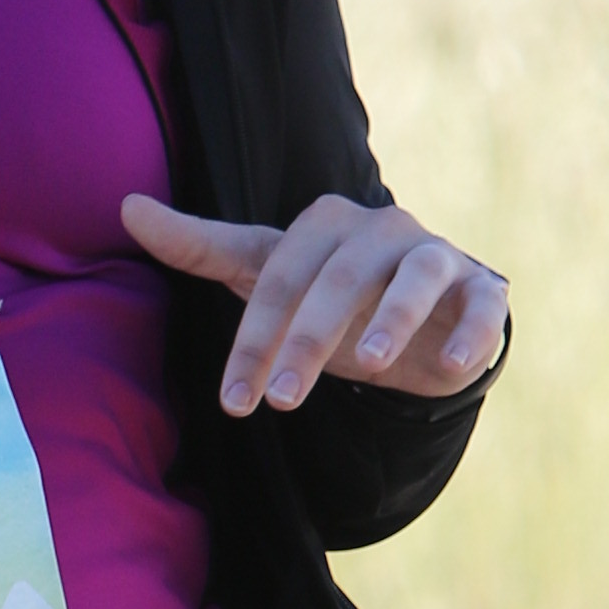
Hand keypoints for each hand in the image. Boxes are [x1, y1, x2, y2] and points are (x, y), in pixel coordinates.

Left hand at [121, 189, 506, 416]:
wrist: (418, 316)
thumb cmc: (329, 295)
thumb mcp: (263, 272)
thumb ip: (201, 245)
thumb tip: (127, 206)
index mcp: (324, 225)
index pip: (278, 276)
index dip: (254, 338)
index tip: (233, 400)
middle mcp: (381, 229)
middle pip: (340, 279)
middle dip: (307, 341)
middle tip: (280, 403)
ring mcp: (434, 255)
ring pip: (415, 278)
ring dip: (391, 321)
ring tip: (369, 365)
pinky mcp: (480, 288)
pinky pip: (481, 304)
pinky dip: (470, 331)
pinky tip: (449, 366)